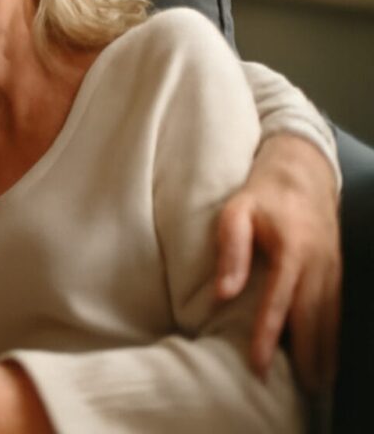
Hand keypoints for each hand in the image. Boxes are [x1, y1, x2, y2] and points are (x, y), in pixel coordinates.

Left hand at [214, 133, 340, 390]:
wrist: (302, 171)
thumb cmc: (261, 193)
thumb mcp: (235, 212)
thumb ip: (230, 250)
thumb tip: (224, 293)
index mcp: (292, 250)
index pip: (280, 302)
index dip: (269, 336)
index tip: (260, 364)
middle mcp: (318, 264)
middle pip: (313, 318)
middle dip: (308, 356)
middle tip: (302, 390)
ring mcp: (331, 266)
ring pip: (331, 317)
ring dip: (326, 351)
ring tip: (317, 383)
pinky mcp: (335, 268)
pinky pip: (336, 307)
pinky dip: (333, 334)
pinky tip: (327, 353)